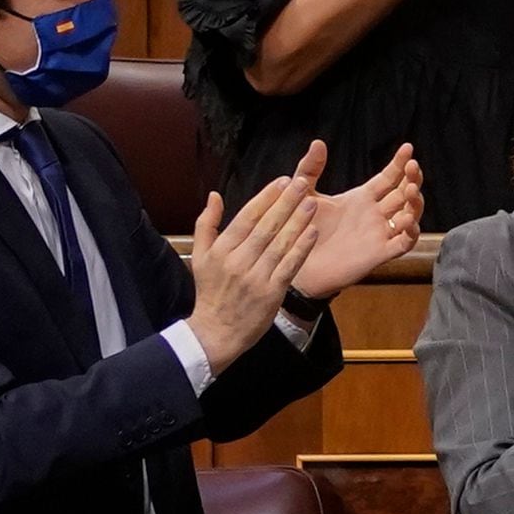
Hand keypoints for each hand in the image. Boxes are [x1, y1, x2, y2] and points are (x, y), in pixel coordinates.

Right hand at [185, 170, 319, 374]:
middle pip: (266, 226)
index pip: (247, 216)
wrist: (216, 332)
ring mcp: (256, 277)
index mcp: (222, 250)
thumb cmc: (211, 291)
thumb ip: (207, 223)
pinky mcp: (271, 292)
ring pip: (280, 243)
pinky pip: (290, 265)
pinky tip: (312, 232)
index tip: (283, 181)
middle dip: (286, 202)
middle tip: (302, 183)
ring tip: (312, 202)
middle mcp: (238, 261)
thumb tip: (214, 195)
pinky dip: (302, 248)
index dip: (267, 197)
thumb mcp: (200, 256)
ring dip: (298, 221)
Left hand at [291, 141, 423, 299]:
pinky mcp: (379, 253)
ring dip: (415, 203)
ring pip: (409, 215)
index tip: (408, 147)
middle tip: (413, 167)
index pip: (389, 177)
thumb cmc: (300, 228)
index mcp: (362, 198)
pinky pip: (404, 242)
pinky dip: (411, 232)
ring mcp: (379, 233)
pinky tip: (408, 221)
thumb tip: (318, 142)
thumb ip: (311, 168)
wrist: (295, 260)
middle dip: (412, 179)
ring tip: (410, 190)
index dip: (400, 163)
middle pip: (404, 193)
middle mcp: (375, 214)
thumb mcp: (305, 193)